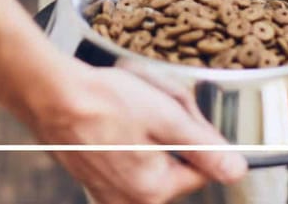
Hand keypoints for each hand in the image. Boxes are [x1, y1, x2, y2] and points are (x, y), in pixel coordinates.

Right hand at [32, 64, 247, 203]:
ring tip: (130, 103)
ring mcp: (107, 190)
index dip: (198, 134)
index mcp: (153, 189)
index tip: (182, 112)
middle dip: (171, 129)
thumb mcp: (167, 117)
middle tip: (154, 100)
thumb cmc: (104, 101)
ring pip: (151, 156)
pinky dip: (126, 133)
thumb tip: (237, 170)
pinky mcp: (92, 176)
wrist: (51, 93)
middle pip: (175, 161)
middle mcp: (130, 199)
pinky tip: (114, 113)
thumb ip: (205, 148)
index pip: (202, 168)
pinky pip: (125, 156)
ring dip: (149, 128)